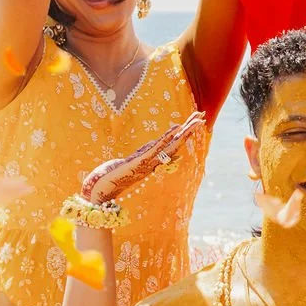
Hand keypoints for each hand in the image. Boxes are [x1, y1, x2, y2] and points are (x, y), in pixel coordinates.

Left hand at [80, 113, 205, 203]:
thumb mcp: (135, 162)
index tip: (196, 122)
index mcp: (155, 160)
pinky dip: (166, 139)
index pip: (173, 144)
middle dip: (189, 130)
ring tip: (195, 123)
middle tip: (202, 118)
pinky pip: (155, 149)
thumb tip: (162, 148)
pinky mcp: (139, 161)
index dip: (185, 133)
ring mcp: (148, 161)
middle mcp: (155, 161)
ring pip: (170, 145)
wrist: (103, 187)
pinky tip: (174, 130)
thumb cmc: (116, 175)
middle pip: (176, 143)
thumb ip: (148, 155)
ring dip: (183, 133)